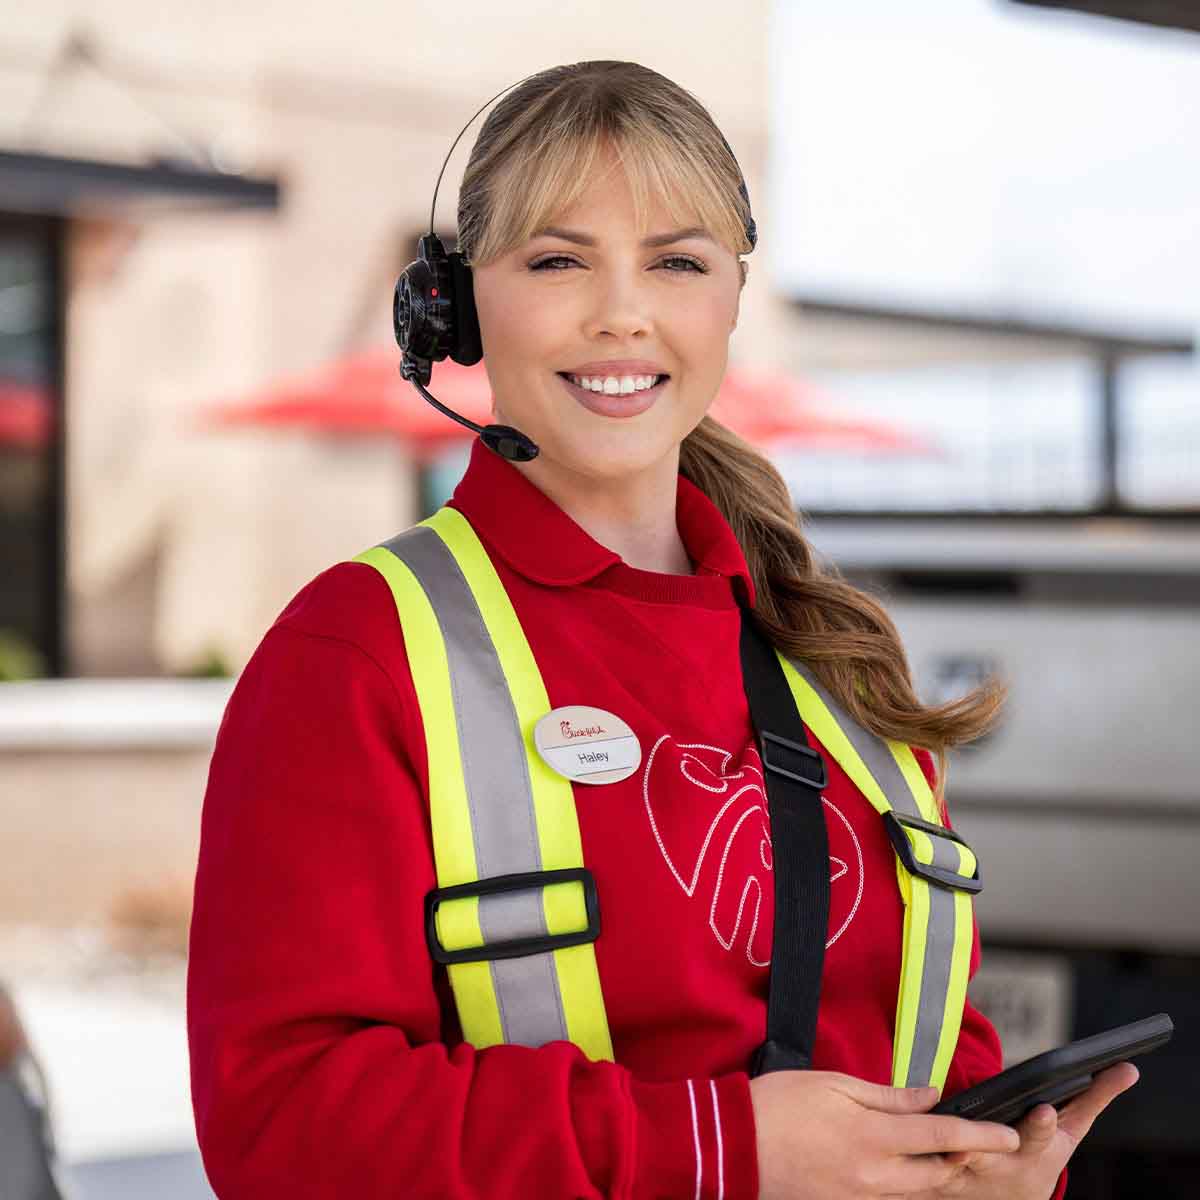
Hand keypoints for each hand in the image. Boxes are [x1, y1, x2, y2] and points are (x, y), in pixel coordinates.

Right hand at [750, 1069, 1019, 1198]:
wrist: (735, 1146)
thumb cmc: (780, 1105)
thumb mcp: (835, 1085)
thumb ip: (887, 1095)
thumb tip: (928, 1095)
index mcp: (873, 1138)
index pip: (943, 1138)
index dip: (982, 1137)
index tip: (1010, 1136)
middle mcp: (875, 1176)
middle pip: (938, 1175)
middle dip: (965, 1163)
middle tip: (983, 1146)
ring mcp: (861, 1198)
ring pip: (916, 1192)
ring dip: (936, 1176)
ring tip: (948, 1158)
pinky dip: (904, 1185)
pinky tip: (901, 1169)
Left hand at [919, 1061, 1139, 1198]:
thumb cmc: (1040, 1156)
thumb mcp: (1070, 1131)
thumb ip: (1095, 1097)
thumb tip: (1129, 1067)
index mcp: (1035, 1154)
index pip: (1041, 1138)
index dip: (1042, 1126)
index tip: (1044, 1110)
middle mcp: (999, 1166)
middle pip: (992, 1152)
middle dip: (988, 1141)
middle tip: (975, 1133)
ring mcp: (966, 1174)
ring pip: (951, 1162)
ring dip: (944, 1153)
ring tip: (939, 1141)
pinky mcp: (935, 1174)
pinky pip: (920, 1163)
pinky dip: (913, 1152)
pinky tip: (900, 1133)